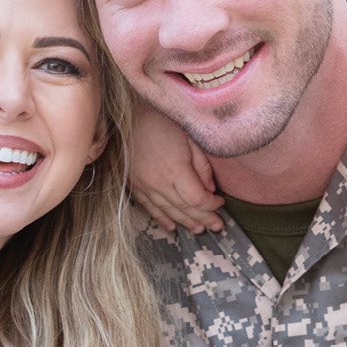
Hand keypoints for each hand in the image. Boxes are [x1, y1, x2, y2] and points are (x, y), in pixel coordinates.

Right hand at [127, 105, 223, 232]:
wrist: (125, 116)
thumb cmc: (160, 121)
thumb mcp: (189, 136)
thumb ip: (201, 165)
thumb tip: (210, 189)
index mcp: (176, 170)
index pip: (197, 199)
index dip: (211, 205)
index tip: (220, 201)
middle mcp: (159, 184)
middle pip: (185, 209)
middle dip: (203, 218)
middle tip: (217, 226)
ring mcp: (145, 187)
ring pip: (168, 212)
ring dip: (185, 222)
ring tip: (199, 230)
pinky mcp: (134, 186)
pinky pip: (149, 207)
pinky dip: (162, 219)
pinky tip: (172, 226)